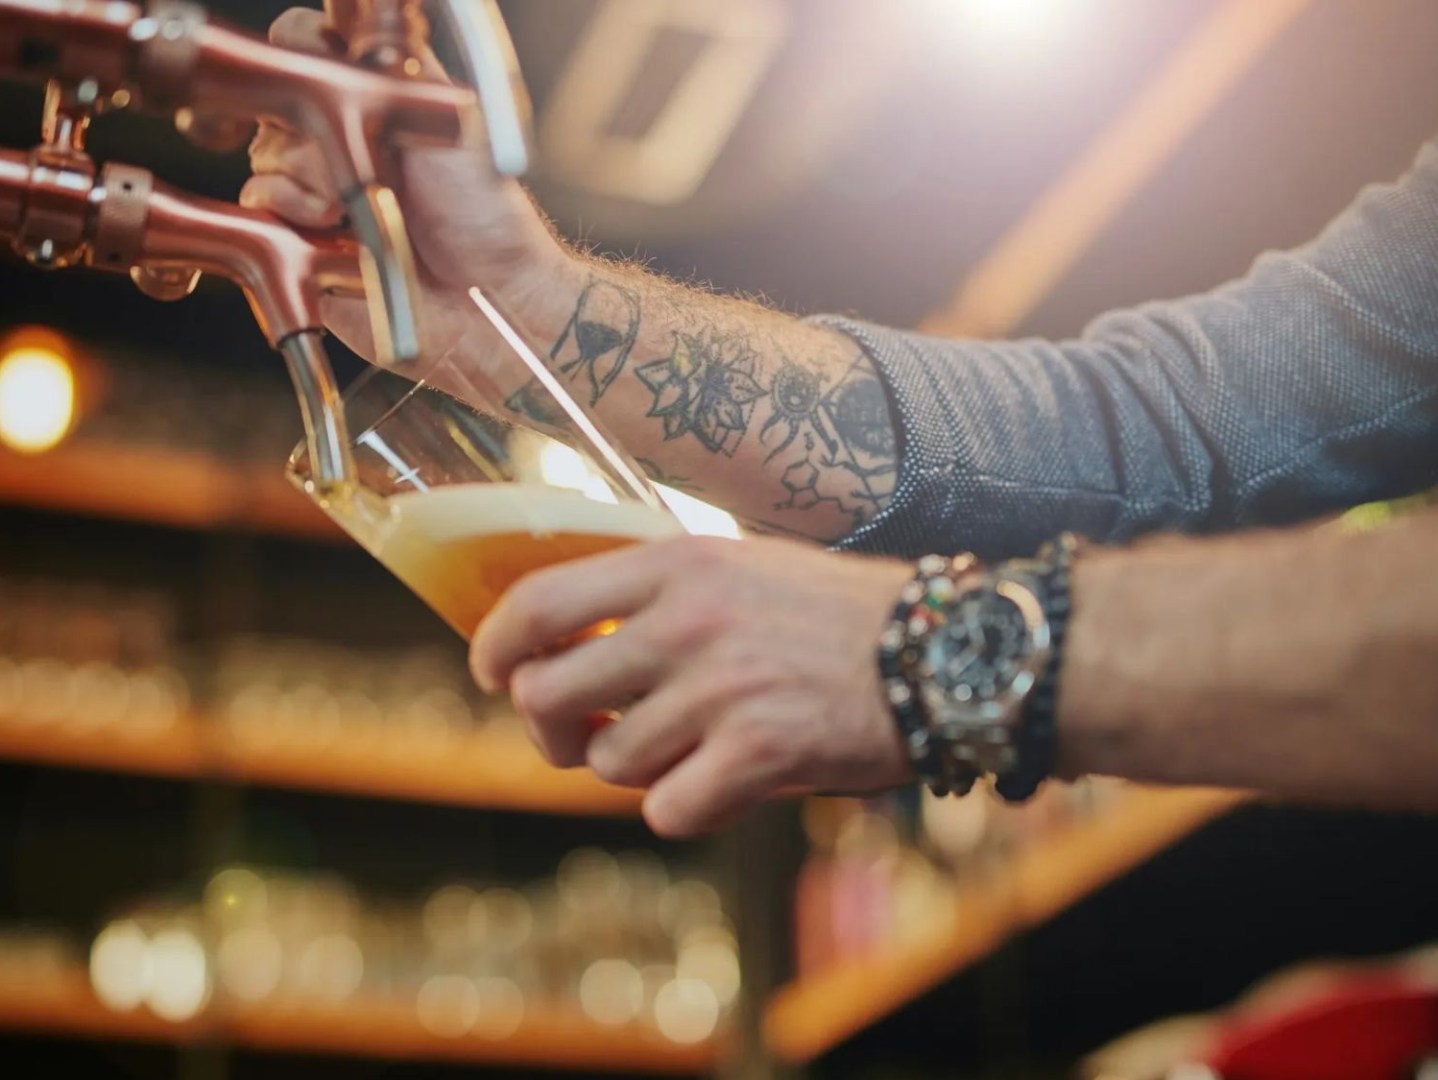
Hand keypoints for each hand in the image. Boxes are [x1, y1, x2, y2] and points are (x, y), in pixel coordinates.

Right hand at [242, 8, 575, 367]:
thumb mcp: (453, 116)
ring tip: (355, 207)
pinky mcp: (294, 235)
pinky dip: (292, 212)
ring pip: (265, 149)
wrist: (483, 296)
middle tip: (362, 157)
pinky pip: (258, 201)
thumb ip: (396, 69)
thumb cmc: (483, 212)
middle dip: (313, 124)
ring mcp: (313, 186)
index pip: (309, 43)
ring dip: (310, 176)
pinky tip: (334, 232)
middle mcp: (338, 137)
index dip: (305, 48)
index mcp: (374, 98)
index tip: (324, 68)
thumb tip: (345, 28)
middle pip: (278, 95)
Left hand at [470, 536, 914, 837]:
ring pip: (608, 762)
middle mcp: (688, 621)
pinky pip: (667, 810)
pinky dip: (686, 808)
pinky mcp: (758, 755)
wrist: (945, 653)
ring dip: (634, 771)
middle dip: (551, 730)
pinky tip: (726, 783)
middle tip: (582, 737)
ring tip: (687, 750)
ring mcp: (721, 689)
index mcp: (676, 563)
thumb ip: (657, 591)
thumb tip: (562, 635)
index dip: (495, 648)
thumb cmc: (835, 615)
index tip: (492, 674)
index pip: (537, 603)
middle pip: (547, 694)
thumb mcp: (740, 566)